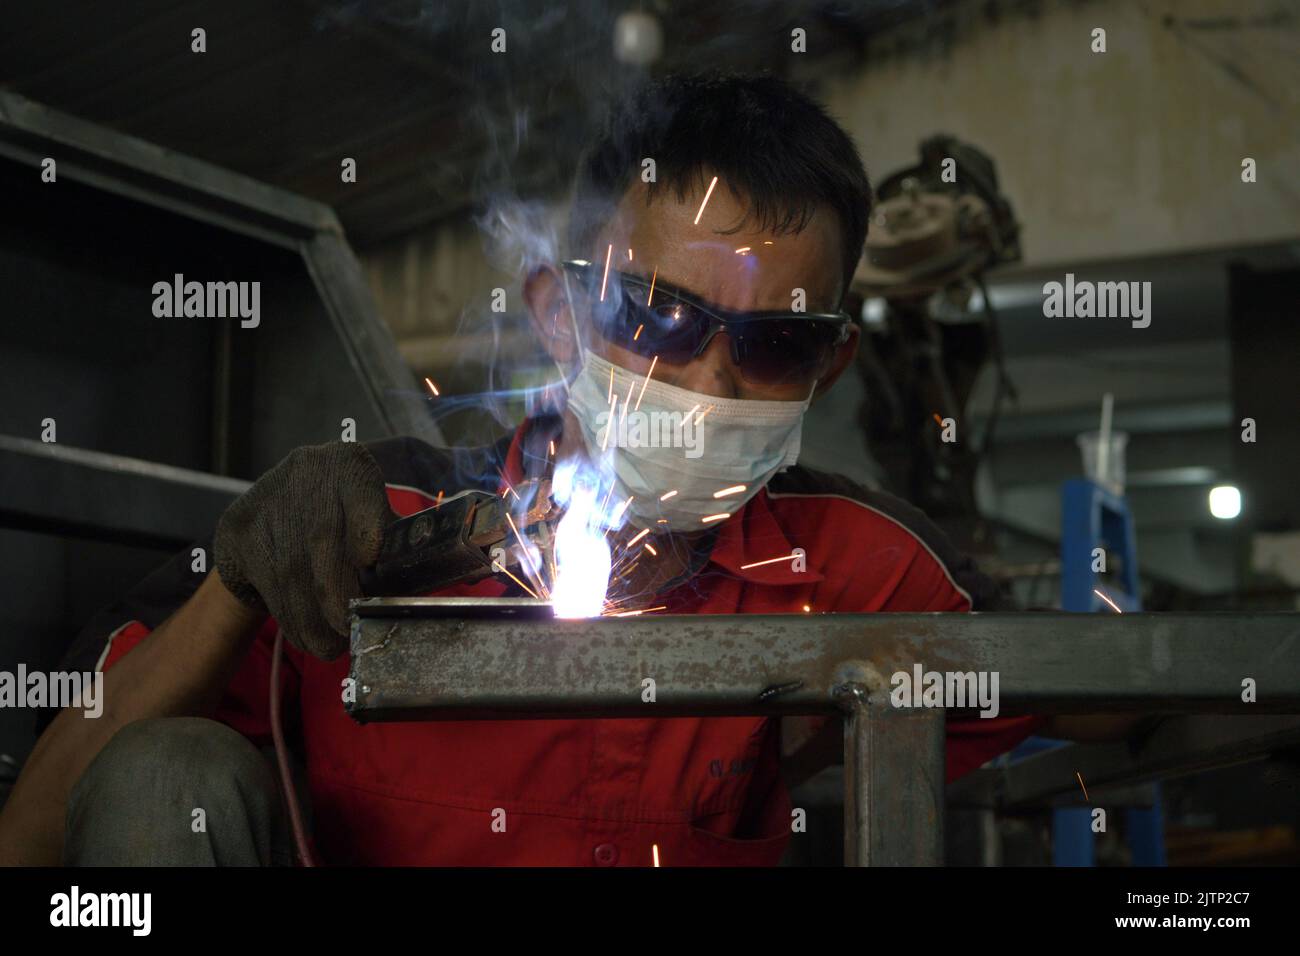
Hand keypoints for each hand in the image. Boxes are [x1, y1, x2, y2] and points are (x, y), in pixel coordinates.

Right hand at [213, 442, 394, 659]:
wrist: (267, 512)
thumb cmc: (340, 520)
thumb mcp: (372, 515)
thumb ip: (405, 543)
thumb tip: (465, 574)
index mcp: (350, 465)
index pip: (360, 490)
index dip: (365, 528)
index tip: (369, 562)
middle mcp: (308, 474)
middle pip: (323, 540)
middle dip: (338, 596)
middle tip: (353, 630)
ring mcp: (270, 500)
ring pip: (293, 572)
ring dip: (314, 620)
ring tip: (333, 646)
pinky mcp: (241, 530)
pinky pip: (269, 585)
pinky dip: (293, 620)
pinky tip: (308, 636)